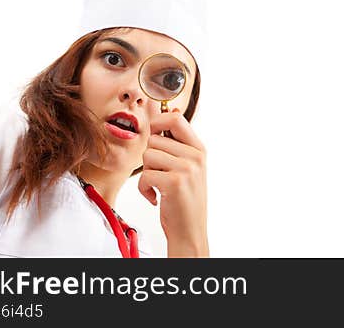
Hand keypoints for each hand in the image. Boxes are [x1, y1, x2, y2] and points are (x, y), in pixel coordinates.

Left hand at [137, 108, 208, 256]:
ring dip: (147, 173)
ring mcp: (187, 169)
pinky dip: (144, 189)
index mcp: (199, 149)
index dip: (158, 123)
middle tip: (161, 174)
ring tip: (159, 185)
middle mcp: (196, 156)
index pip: (175, 119)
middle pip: (154, 140)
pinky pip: (144, 175)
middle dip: (150, 158)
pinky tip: (155, 197)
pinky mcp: (174, 183)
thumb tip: (170, 112)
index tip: (155, 138)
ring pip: (147, 156)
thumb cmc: (185, 199)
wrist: (190, 230)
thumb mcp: (189, 167)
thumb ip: (179, 142)